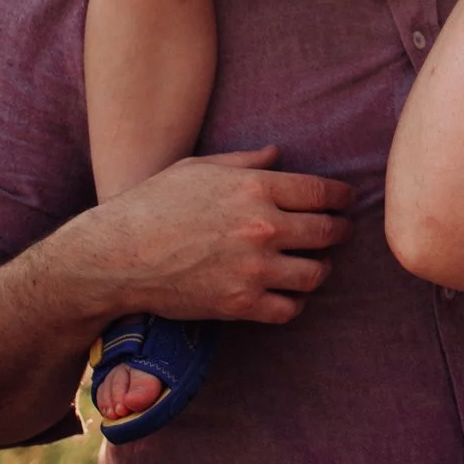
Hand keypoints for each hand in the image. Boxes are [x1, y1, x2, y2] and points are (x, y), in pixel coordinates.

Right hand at [70, 147, 355, 324]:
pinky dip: (296, 301)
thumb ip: (245, 161)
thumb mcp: (199, 167)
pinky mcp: (241, 303)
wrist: (117, 255)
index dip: (342, 198)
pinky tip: (291, 292)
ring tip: (317, 264)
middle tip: (340, 231)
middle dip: (340, 231)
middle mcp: (262, 227)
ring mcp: (254, 268)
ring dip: (321, 268)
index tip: (346, 202)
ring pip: (315, 273)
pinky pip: (290, 308)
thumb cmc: (153, 203)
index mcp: (256, 187)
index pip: (323, 193)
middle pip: (327, 232)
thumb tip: (278, 155)